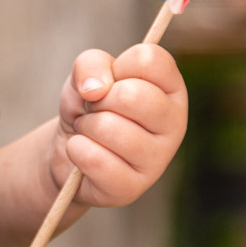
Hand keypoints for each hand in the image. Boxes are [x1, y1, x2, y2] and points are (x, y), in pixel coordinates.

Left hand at [48, 41, 187, 209]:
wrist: (70, 149)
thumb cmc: (89, 106)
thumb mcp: (86, 74)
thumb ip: (91, 64)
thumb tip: (96, 89)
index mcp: (171, 88)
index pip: (150, 59)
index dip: (118, 66)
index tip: (112, 81)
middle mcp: (174, 123)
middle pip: (132, 95)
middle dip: (98, 100)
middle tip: (96, 110)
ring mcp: (158, 159)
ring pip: (110, 127)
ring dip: (86, 126)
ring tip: (90, 132)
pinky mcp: (134, 187)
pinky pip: (95, 159)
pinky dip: (77, 150)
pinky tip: (83, 153)